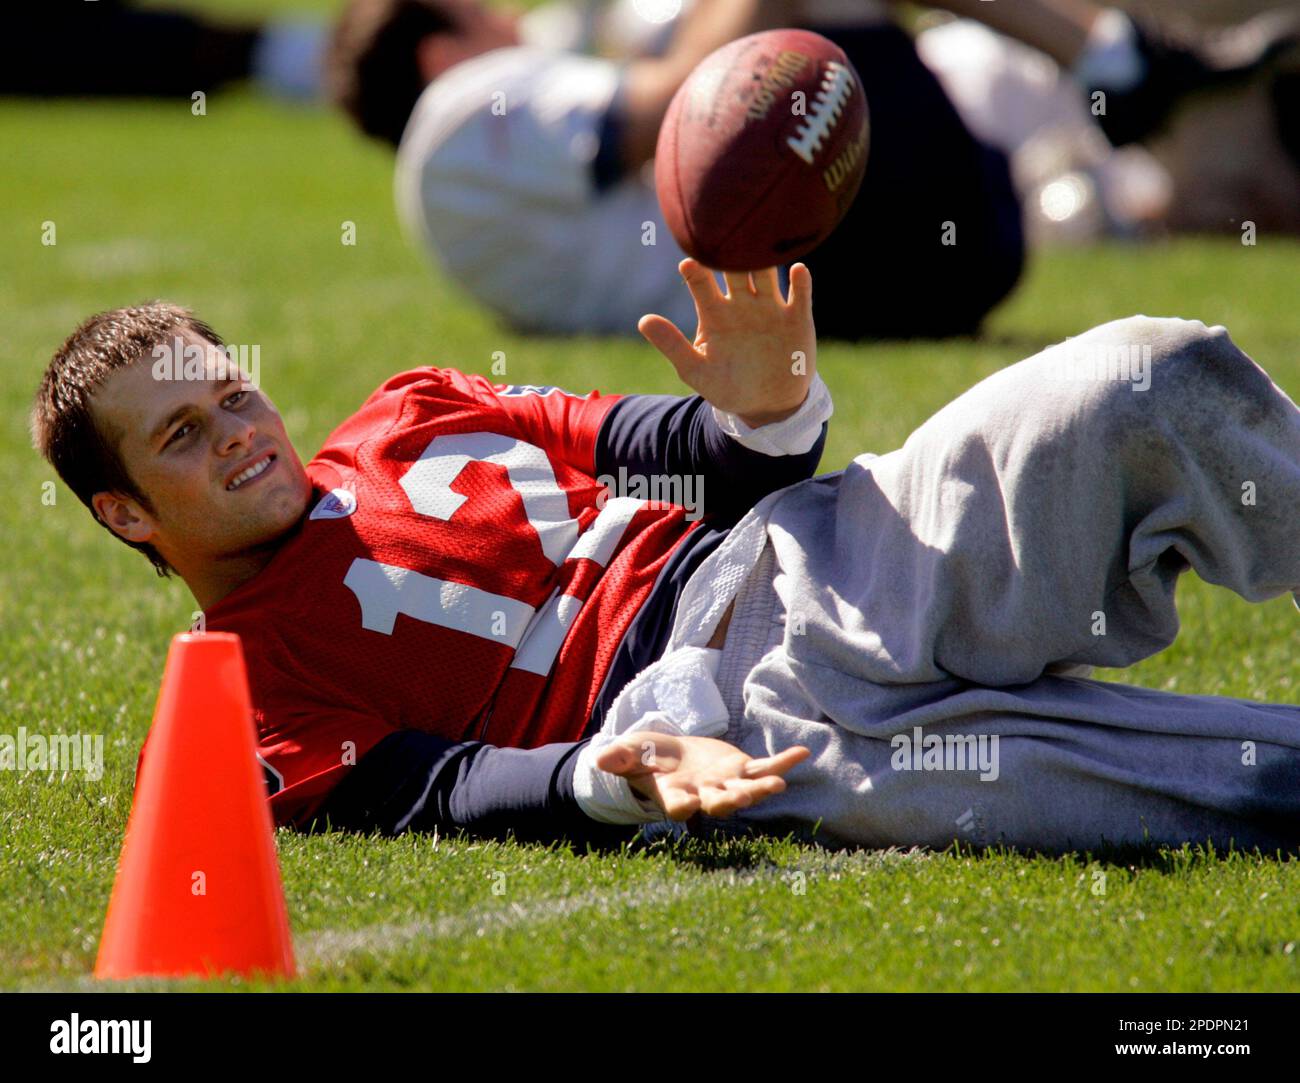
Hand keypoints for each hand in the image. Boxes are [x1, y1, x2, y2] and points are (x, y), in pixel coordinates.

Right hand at [594, 730, 809, 821]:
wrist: (672, 757)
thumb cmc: (647, 759)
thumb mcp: (630, 753)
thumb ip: (619, 758)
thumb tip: (600, 759)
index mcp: (675, 796)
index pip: (679, 807)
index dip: (683, 807)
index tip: (686, 805)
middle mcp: (704, 796)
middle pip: (718, 803)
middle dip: (730, 801)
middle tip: (740, 798)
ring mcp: (727, 784)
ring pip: (746, 790)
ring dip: (761, 789)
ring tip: (778, 785)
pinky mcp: (742, 769)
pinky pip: (765, 767)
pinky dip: (783, 762)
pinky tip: (802, 753)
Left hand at [638, 259, 816, 428]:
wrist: (765, 406)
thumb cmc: (727, 387)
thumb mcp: (695, 370)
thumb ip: (672, 345)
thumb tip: (643, 320)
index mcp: (713, 312)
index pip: (701, 282)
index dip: (695, 271)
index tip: (689, 263)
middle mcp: (741, 303)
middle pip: (734, 270)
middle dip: (730, 254)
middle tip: (726, 238)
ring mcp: (769, 308)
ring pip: (766, 275)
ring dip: (764, 260)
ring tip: (761, 245)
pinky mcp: (796, 319)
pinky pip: (800, 295)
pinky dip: (801, 281)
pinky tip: (798, 269)